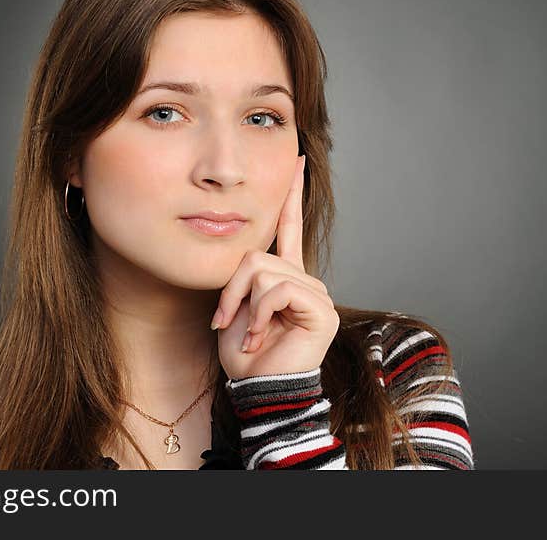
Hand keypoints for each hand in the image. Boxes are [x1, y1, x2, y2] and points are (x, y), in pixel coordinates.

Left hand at [212, 154, 339, 379]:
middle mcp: (305, 280)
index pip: (289, 226)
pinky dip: (259, 314)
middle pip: (257, 256)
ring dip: (243, 305)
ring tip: (248, 333)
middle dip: (232, 289)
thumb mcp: (235, 304)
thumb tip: (246, 253)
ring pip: (263, 271)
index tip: (297, 159)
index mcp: (286, 275)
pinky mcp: (320, 308)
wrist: (256, 387)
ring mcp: (316, 293)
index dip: (291, 194)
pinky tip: (262, 336)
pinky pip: (277, 290)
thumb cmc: (244, 351)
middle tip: (226, 321)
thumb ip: (243, 275)